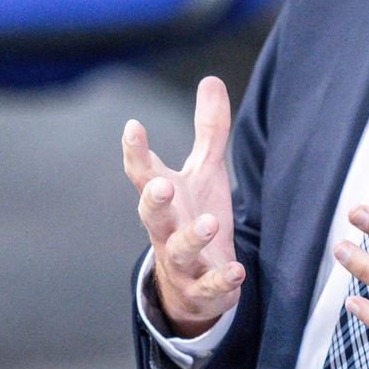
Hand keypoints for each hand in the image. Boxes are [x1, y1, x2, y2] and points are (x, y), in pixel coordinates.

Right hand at [123, 76, 241, 336]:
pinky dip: (221, 281)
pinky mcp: (202, 290)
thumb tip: (210, 79)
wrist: (193, 286)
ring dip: (192, 237)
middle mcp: (164, 228)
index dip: (135, 151)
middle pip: (151, 214)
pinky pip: (209, 287)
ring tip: (208, 223)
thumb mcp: (204, 173)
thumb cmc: (194, 218)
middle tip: (161, 185)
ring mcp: (180, 262)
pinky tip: (236, 271)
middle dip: (154, 200)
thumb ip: (208, 131)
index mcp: (163, 197)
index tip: (132, 126)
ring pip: (178, 251)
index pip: (142, 173)